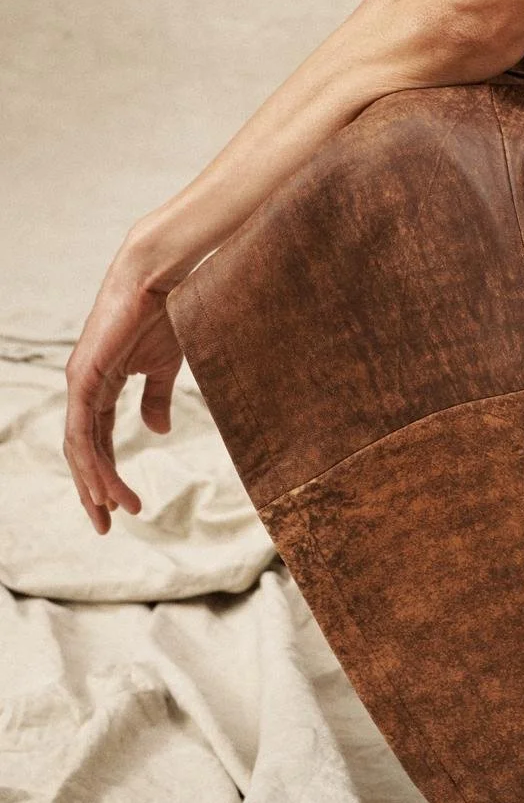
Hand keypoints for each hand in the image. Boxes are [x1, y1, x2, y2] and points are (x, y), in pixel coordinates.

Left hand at [63, 246, 183, 534]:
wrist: (159, 278)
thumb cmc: (164, 314)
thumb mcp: (163, 367)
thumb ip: (155, 399)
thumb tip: (156, 433)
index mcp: (99, 386)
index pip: (97, 440)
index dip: (108, 473)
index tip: (123, 506)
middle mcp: (82, 388)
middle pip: (81, 451)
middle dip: (93, 489)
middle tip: (106, 523)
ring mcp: (79, 383)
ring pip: (79, 448)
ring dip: (96, 483)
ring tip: (114, 510)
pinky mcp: (83, 378)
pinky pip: (84, 431)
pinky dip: (94, 462)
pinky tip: (107, 484)